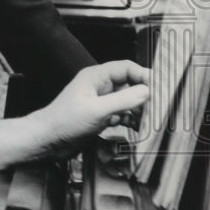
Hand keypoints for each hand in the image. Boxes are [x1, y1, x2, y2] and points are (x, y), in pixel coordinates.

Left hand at [0, 60, 150, 170]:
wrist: (48, 141)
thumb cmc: (63, 122)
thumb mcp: (96, 111)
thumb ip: (122, 100)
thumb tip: (147, 91)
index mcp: (95, 77)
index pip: (126, 68)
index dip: (144, 75)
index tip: (160, 87)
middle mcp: (99, 87)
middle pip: (130, 84)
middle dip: (145, 95)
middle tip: (161, 107)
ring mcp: (101, 102)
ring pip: (128, 100)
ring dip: (140, 109)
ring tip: (153, 119)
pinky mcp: (101, 116)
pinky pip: (122, 114)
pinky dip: (132, 120)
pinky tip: (140, 128)